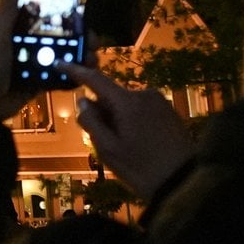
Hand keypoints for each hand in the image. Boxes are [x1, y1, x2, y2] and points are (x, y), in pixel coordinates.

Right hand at [62, 63, 194, 202]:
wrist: (182, 180)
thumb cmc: (140, 167)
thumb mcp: (107, 149)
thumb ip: (91, 121)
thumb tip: (83, 100)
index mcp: (127, 102)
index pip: (96, 80)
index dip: (76, 71)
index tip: (60, 63)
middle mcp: (143, 94)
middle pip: (110, 96)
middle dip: (102, 112)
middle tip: (104, 140)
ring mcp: (158, 101)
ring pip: (125, 104)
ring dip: (118, 118)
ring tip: (125, 145)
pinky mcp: (168, 109)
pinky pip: (140, 109)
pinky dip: (132, 120)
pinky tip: (139, 142)